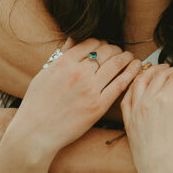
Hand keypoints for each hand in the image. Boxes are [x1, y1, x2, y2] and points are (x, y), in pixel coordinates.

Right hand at [13, 38, 141, 159]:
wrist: (36, 132)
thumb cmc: (36, 104)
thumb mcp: (44, 74)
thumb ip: (60, 56)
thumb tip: (72, 40)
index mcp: (64, 63)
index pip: (91, 43)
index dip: (101, 42)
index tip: (105, 46)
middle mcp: (79, 73)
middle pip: (106, 51)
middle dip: (115, 48)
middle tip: (119, 51)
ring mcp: (90, 89)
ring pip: (116, 64)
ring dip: (126, 57)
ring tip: (130, 57)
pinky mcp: (99, 105)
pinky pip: (120, 84)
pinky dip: (131, 73)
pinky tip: (136, 67)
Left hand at [121, 63, 172, 172]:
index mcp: (166, 100)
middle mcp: (147, 102)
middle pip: (158, 76)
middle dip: (171, 68)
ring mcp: (135, 112)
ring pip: (139, 82)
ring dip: (149, 73)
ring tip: (158, 71)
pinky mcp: (128, 123)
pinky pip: (126, 98)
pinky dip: (133, 87)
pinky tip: (139, 86)